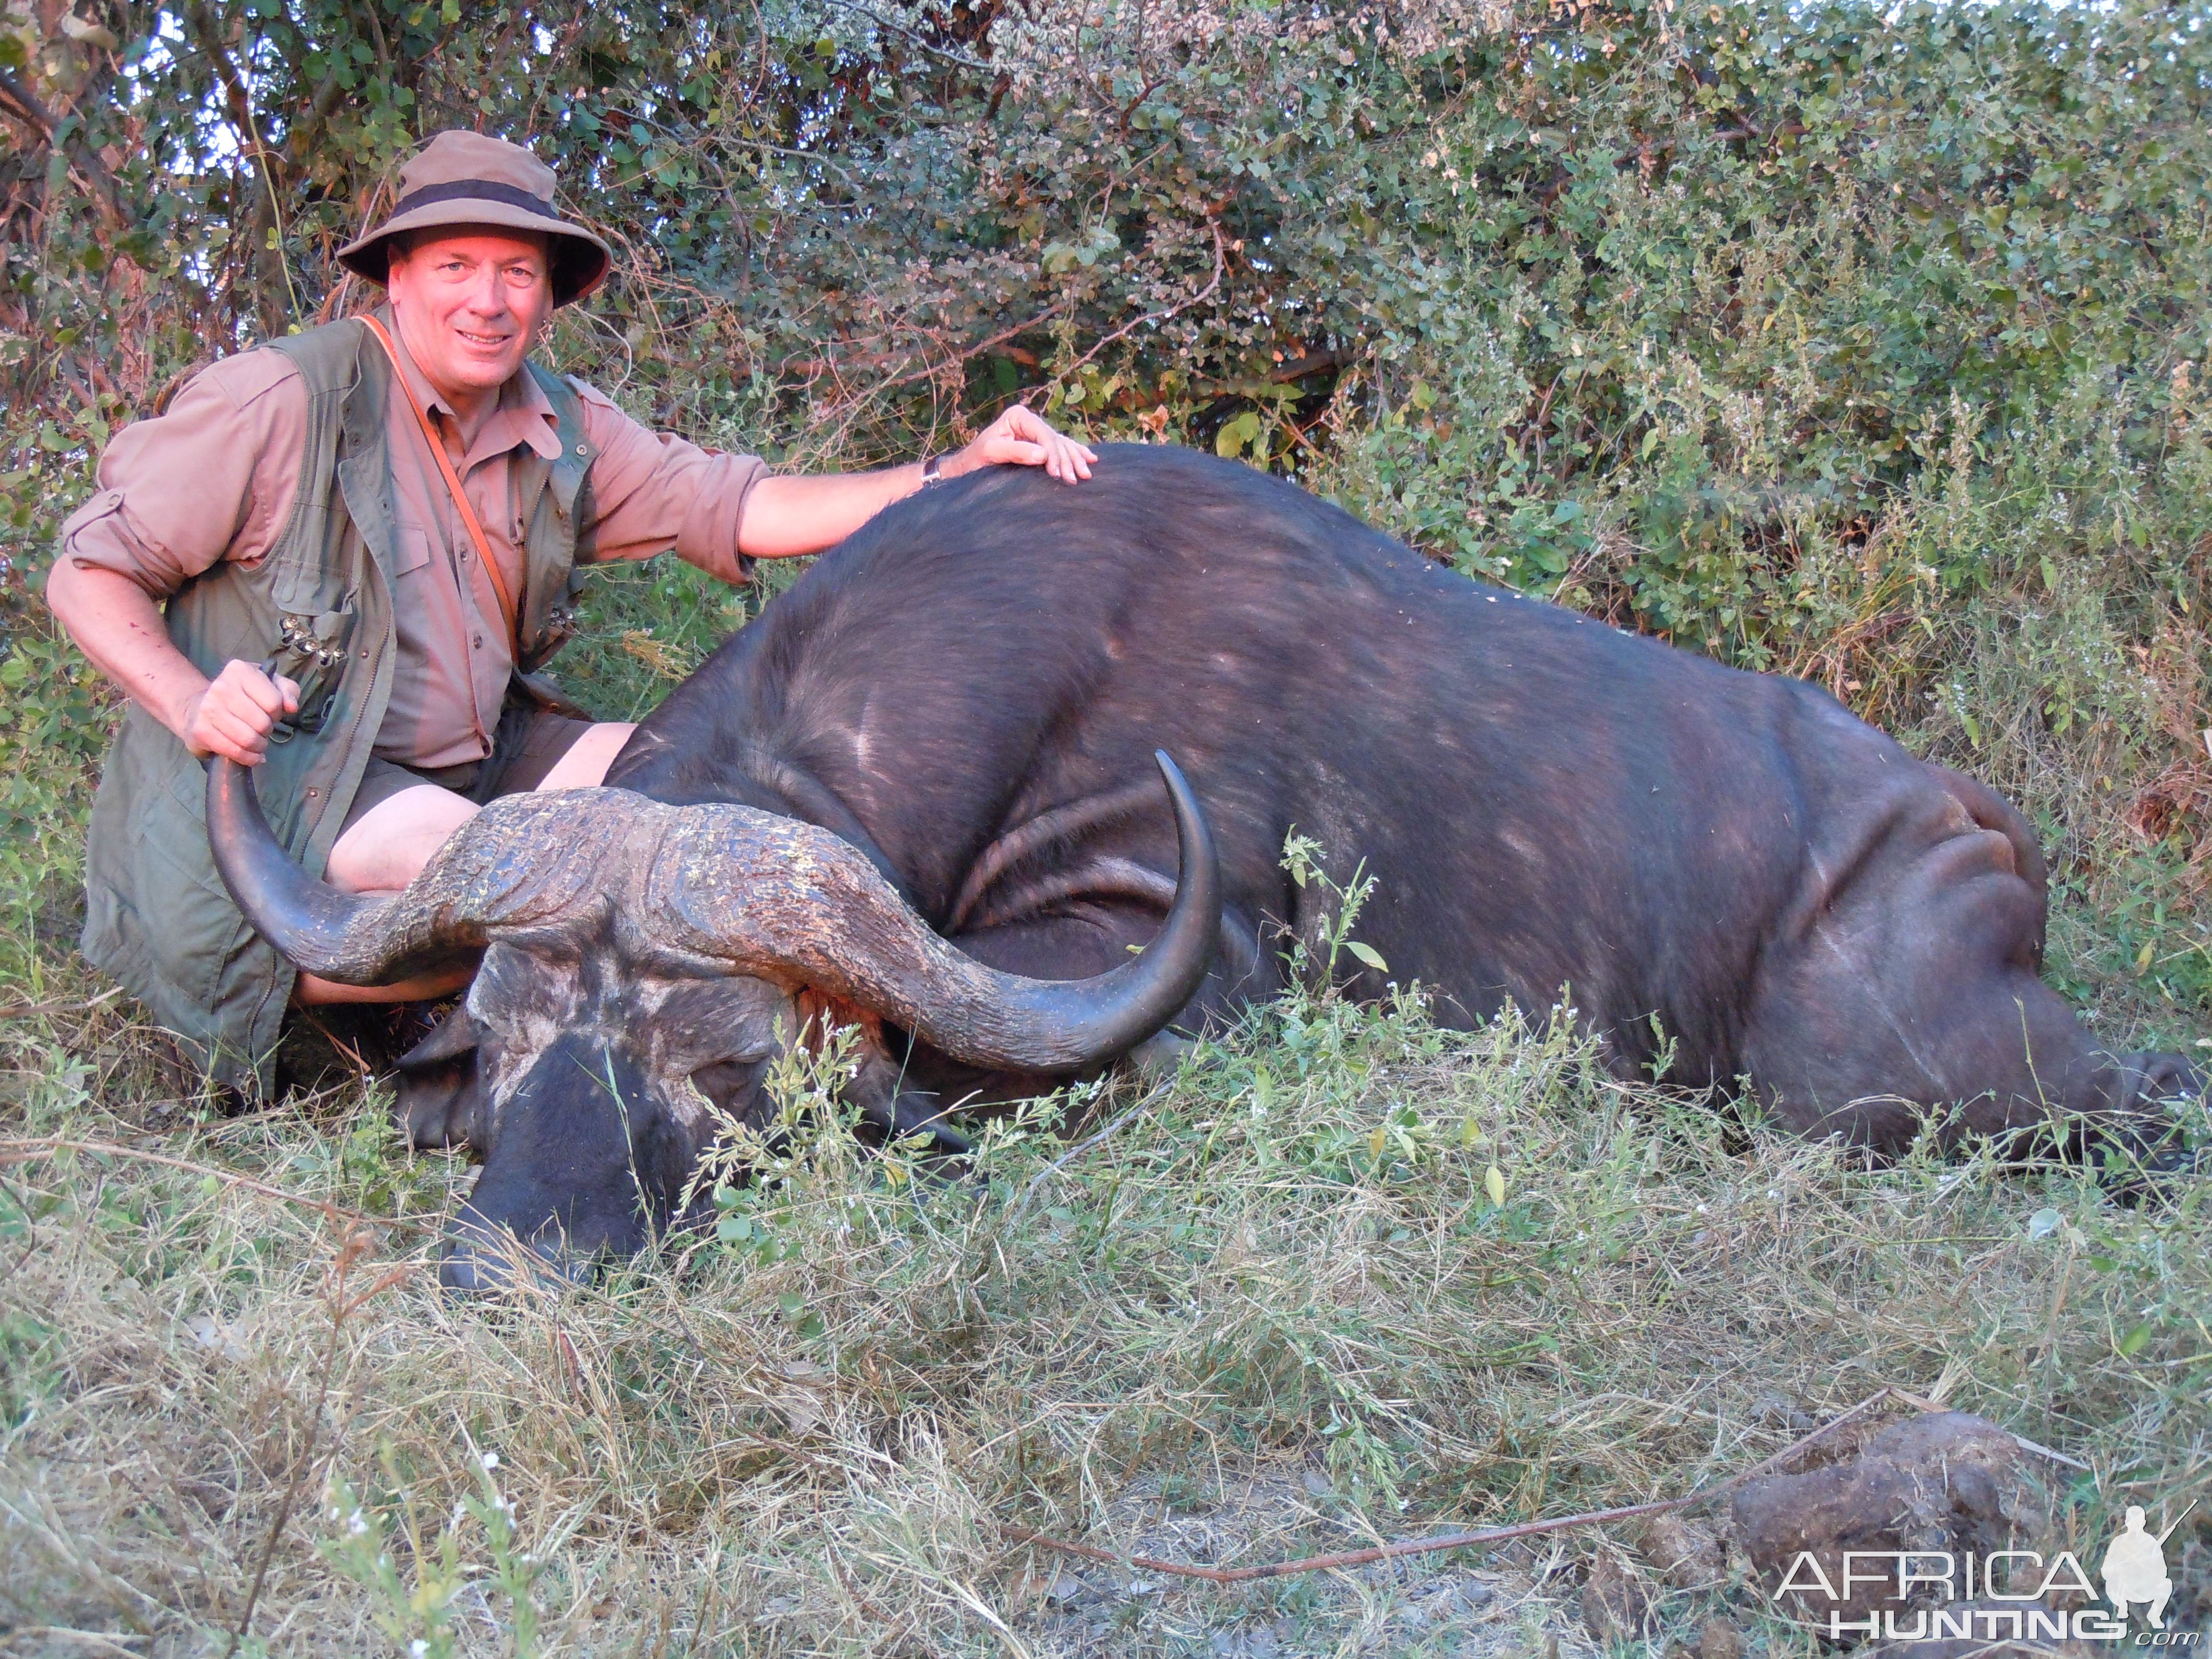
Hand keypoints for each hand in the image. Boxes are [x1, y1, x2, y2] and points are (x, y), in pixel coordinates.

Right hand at [182, 659, 299, 765]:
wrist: (198, 705)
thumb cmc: (242, 695)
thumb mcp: (269, 684)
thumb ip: (287, 691)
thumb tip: (292, 707)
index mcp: (239, 671)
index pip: (274, 703)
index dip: (277, 713)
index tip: (271, 713)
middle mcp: (221, 687)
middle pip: (262, 723)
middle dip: (267, 731)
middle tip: (262, 729)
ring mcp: (208, 709)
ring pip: (248, 740)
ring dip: (259, 746)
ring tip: (257, 742)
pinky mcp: (200, 730)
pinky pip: (233, 751)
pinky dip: (248, 758)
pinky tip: (252, 755)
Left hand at [949, 405, 1097, 483]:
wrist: (969, 467)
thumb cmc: (976, 459)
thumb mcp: (992, 453)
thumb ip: (1017, 452)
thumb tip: (1044, 455)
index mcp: (1018, 416)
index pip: (1042, 433)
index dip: (1053, 453)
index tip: (1056, 473)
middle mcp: (1029, 421)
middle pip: (1055, 439)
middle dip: (1067, 460)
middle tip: (1074, 480)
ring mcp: (1036, 432)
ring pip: (1062, 444)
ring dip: (1075, 459)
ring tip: (1086, 475)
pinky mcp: (1039, 444)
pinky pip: (1062, 448)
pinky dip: (1075, 454)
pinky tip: (1090, 459)